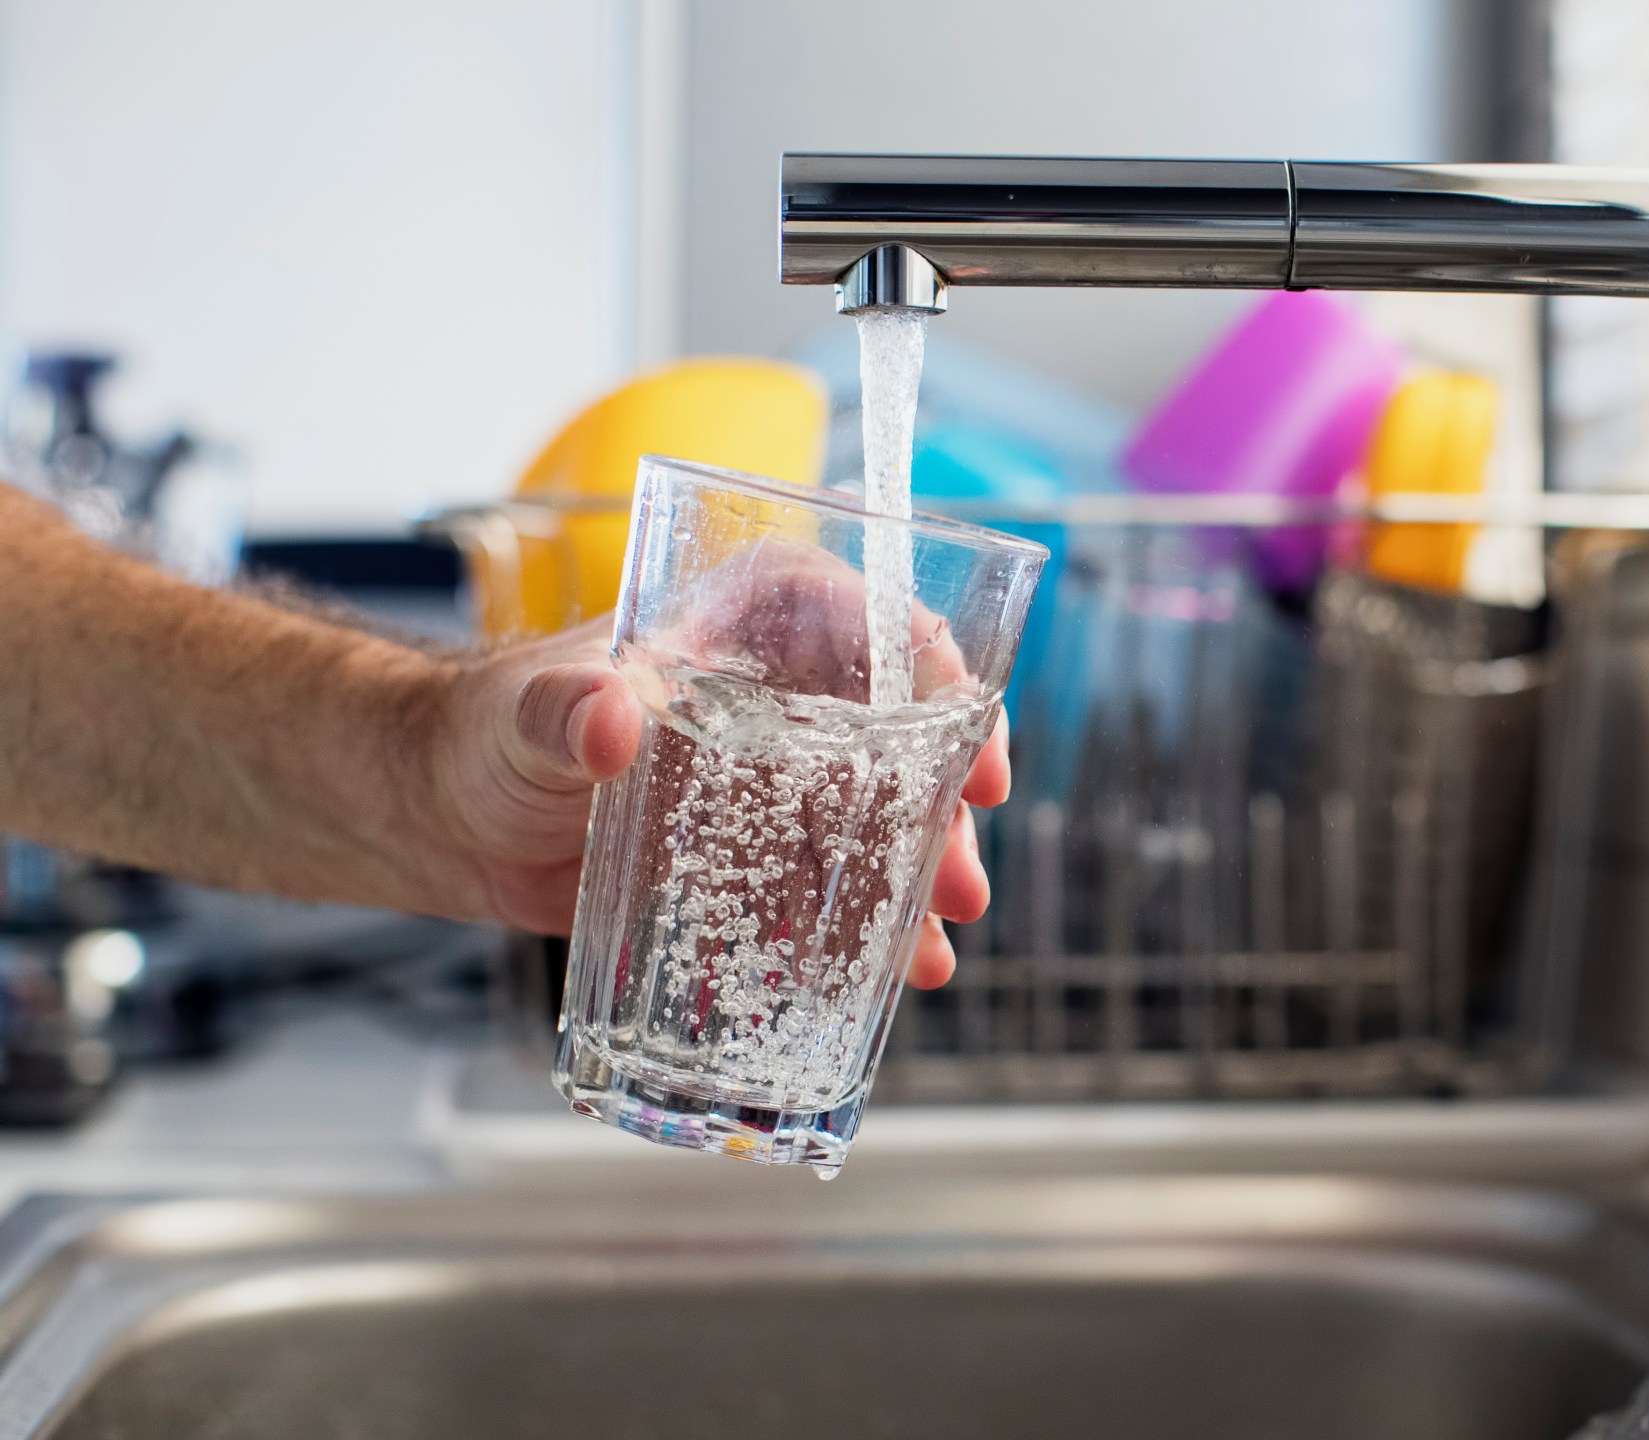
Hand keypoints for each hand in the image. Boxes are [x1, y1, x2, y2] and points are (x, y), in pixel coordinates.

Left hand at [417, 616, 1006, 988]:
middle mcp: (788, 690)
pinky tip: (883, 976)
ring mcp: (780, 776)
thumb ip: (563, 710)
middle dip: (945, 818)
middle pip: (906, 738)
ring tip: (927, 955)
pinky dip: (863, 930)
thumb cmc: (482, 730)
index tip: (970, 753)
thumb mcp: (523, 714)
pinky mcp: (758, 851)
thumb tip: (609, 717)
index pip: (880, 626)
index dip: (942, 687)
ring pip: (883, 819)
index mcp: (754, 619)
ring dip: (917, 885)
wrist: (447, 817)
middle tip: (962, 890)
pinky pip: (832, 884)